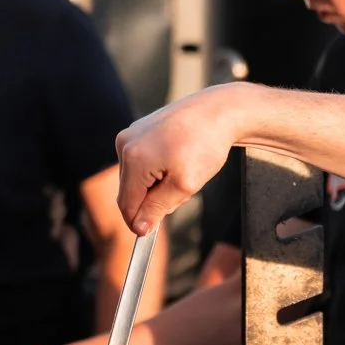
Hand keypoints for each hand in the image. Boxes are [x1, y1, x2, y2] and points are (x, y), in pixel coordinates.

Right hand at [116, 82, 252, 234]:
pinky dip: (156, 170)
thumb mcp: (185, 184)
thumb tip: (139, 228)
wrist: (219, 111)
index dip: (139, 221)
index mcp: (133, 158)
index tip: (151, 233)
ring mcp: (130, 134)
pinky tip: (178, 160)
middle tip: (181, 192)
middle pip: (129, 190)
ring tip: (183, 172)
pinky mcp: (138, 130)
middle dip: (152, 199)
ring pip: (135, 177)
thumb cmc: (206, 145)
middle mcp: (124, 144)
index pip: (126, 204)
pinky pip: (141, 161)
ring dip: (155, 185)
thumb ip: (158, 208)